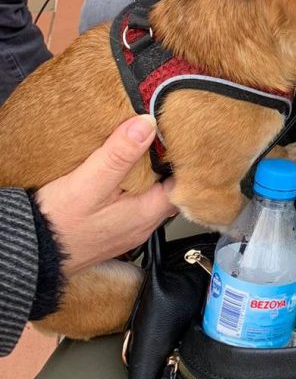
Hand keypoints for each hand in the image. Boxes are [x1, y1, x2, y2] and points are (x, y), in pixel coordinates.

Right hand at [35, 116, 177, 276]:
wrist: (28, 254)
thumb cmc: (58, 223)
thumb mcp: (90, 182)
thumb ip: (120, 155)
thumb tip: (147, 125)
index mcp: (145, 214)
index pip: (182, 185)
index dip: (184, 162)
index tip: (181, 140)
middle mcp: (142, 226)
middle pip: (168, 191)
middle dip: (168, 168)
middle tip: (164, 140)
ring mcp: (126, 231)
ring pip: (150, 199)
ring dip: (150, 178)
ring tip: (145, 153)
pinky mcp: (111, 231)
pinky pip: (132, 206)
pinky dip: (134, 189)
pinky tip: (123, 177)